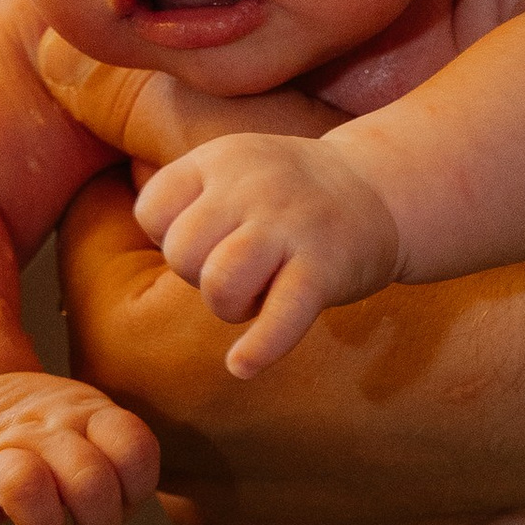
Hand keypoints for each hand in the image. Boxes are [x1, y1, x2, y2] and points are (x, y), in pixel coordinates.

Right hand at [0, 372, 159, 524]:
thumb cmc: (39, 429)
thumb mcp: (82, 415)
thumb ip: (116, 446)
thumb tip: (136, 493)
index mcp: (82, 415)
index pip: (133, 448)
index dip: (138, 486)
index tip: (126, 497)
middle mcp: (40, 430)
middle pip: (88, 478)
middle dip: (101, 521)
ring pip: (23, 486)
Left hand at [133, 132, 403, 376]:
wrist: (379, 190)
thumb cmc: (291, 196)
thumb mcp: (236, 169)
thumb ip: (189, 198)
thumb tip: (145, 250)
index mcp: (220, 159)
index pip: (152, 209)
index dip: (171, 239)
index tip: (207, 242)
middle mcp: (252, 185)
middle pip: (181, 253)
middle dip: (198, 276)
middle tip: (238, 272)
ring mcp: (290, 225)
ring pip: (219, 284)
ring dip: (228, 306)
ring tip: (255, 298)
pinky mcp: (324, 267)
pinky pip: (279, 318)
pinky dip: (258, 350)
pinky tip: (243, 365)